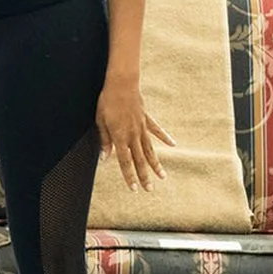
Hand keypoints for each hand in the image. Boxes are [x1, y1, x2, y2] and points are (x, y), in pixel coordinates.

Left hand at [96, 76, 172, 190]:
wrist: (121, 83)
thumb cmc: (107, 101)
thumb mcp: (100, 121)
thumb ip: (104, 140)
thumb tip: (105, 158)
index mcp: (120, 137)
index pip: (124, 161)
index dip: (129, 176)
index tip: (134, 189)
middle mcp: (133, 135)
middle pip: (139, 159)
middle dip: (144, 176)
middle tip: (149, 190)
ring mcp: (142, 127)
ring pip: (150, 149)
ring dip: (156, 164)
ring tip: (163, 176)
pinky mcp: (146, 118)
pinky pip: (157, 130)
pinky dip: (165, 138)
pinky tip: (172, 145)